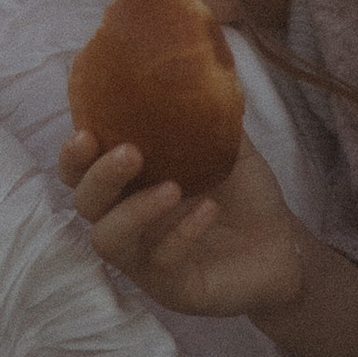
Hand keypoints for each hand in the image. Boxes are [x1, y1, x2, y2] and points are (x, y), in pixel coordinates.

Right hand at [63, 130, 307, 320]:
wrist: (285, 247)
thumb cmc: (246, 198)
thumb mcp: (228, 147)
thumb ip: (203, 115)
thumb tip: (191, 68)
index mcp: (130, 185)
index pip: (80, 172)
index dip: (73, 156)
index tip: (87, 132)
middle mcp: (127, 222)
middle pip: (84, 204)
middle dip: (99, 176)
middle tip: (132, 153)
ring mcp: (145, 259)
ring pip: (108, 240)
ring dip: (134, 210)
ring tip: (174, 187)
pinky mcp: (171, 288)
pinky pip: (160, 263)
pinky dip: (181, 233)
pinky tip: (209, 210)